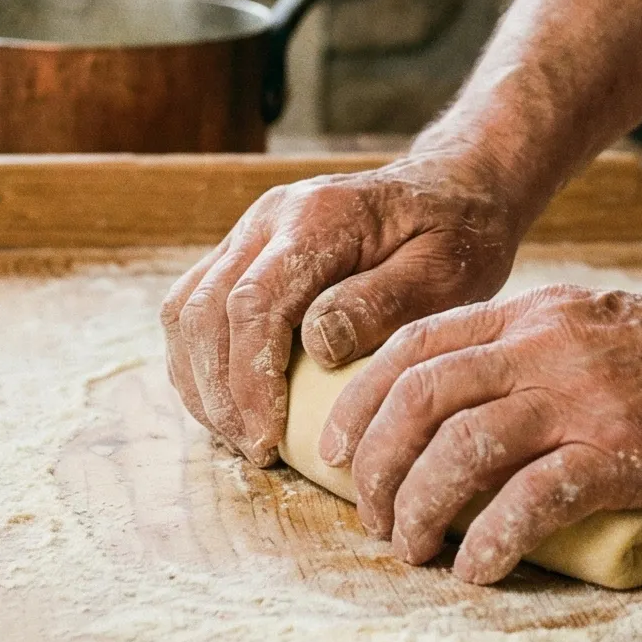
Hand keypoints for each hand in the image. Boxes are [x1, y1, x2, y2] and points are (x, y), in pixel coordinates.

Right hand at [160, 152, 525, 465]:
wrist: (450, 190)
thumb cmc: (456, 235)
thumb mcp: (444, 271)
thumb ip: (381, 303)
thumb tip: (318, 346)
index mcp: (317, 217)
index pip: (253, 302)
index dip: (250, 378)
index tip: (268, 438)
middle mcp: (268, 217)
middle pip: (204, 309)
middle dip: (220, 391)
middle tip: (255, 451)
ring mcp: (248, 231)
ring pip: (185, 309)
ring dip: (200, 380)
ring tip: (239, 437)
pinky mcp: (242, 252)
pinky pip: (193, 307)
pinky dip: (198, 362)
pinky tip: (230, 407)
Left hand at [316, 284, 641, 582]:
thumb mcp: (601, 330)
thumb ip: (535, 354)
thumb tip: (467, 406)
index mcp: (537, 314)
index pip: (416, 346)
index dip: (361, 401)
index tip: (335, 450)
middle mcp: (549, 346)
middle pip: (419, 397)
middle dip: (374, 464)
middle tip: (369, 518)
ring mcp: (586, 398)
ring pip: (459, 448)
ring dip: (418, 507)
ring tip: (410, 551)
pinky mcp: (625, 453)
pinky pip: (531, 500)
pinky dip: (490, 539)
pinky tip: (476, 570)